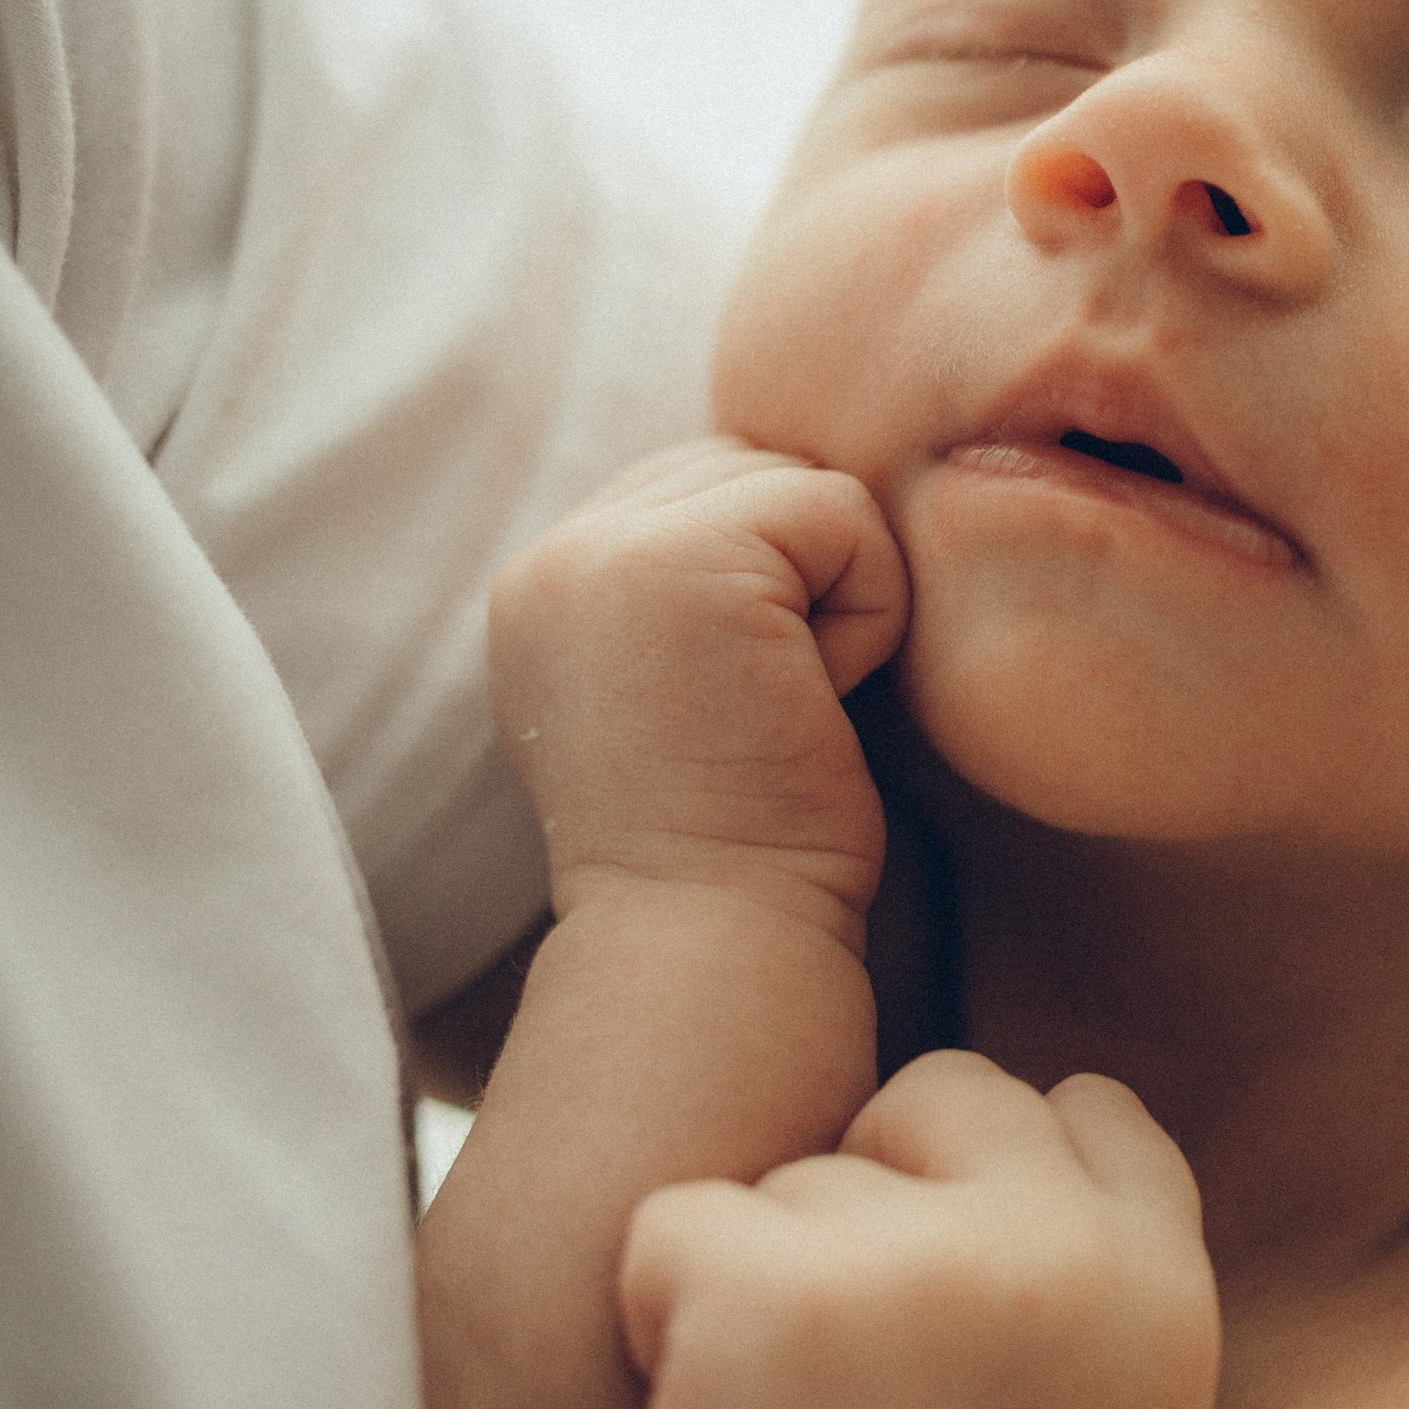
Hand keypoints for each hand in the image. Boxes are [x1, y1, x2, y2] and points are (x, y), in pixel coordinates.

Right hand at [489, 439, 908, 934]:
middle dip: (799, 580)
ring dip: (833, 592)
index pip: (697, 490)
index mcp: (542, 590)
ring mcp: (604, 551)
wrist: (716, 939)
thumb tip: (790, 500)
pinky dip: (865, 609)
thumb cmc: (741, 842)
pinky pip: (840, 511)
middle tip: (768, 709)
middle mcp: (552, 557)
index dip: (769, 589)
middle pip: (746, 468)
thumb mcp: (689, 692)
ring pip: (795, 482)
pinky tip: (813, 697)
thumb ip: (696, 589)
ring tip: (783, 701)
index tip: (743, 709)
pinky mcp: (685, 560)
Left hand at [621, 1051, 1221, 1408]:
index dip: (1004, 1173)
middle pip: (942, 1094)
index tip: (963, 1279)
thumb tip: (1039, 1114)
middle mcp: (1053, 1250)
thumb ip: (1100, 1263)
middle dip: (883, 1185)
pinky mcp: (769, 1294)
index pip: (1091, 1110)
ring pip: (798, 1177)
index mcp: (1157, 1279)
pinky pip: (677, 1224)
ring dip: (774, 1279)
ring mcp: (911, 1263)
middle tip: (861, 1350)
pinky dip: (666, 1313)